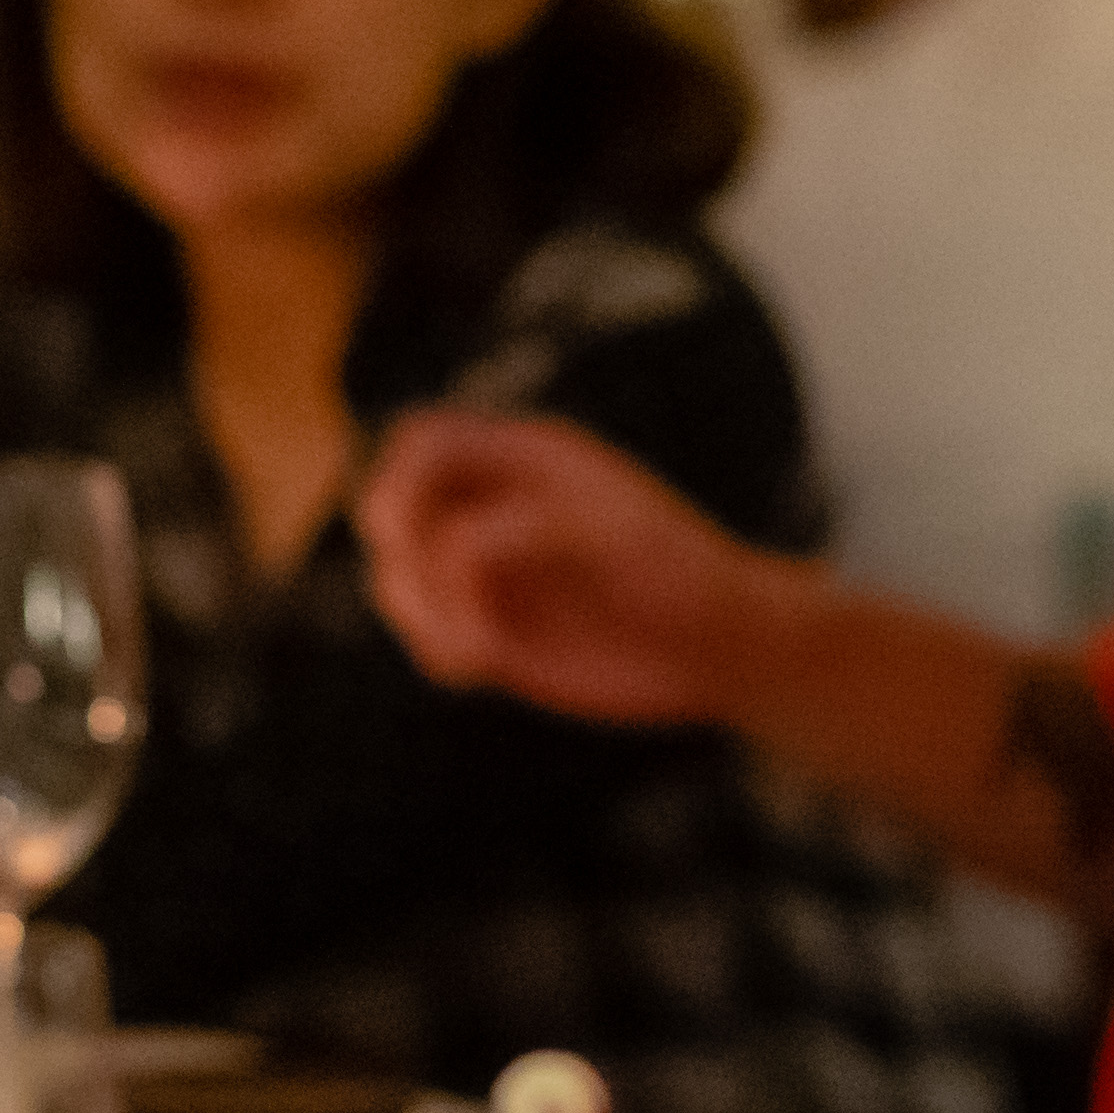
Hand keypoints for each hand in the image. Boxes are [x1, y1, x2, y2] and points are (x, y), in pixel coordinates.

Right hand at [359, 409, 789, 728]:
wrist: (722, 648)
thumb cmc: (684, 573)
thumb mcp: (614, 529)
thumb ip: (529, 522)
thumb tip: (454, 545)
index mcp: (525, 462)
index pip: (425, 442)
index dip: (400, 476)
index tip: (407, 525)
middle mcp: (495, 510)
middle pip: (392, 506)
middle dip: (399, 551)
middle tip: (429, 597)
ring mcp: (489, 573)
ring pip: (398, 576)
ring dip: (420, 612)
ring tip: (475, 650)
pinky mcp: (491, 632)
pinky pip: (429, 636)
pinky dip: (439, 651)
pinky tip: (481, 670)